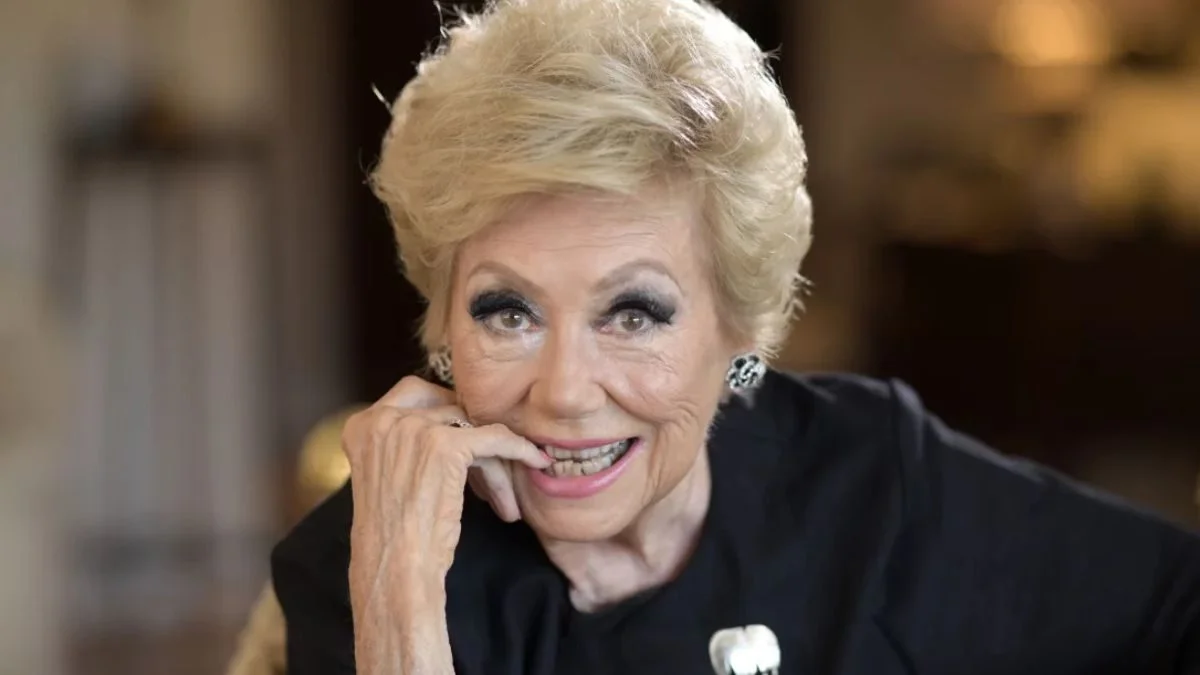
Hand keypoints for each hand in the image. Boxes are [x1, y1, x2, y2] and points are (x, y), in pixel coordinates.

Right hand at [341, 375, 549, 673]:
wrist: (395, 566)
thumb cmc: (395, 534)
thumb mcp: (388, 475)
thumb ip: (405, 445)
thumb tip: (453, 424)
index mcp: (362, 425)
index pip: (414, 393)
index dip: (446, 410)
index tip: (466, 430)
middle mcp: (383, 419)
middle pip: (448, 411)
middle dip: (473, 437)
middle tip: (491, 462)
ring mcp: (413, 429)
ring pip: (472, 429)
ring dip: (493, 464)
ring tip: (504, 499)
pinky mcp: (445, 446)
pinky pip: (495, 437)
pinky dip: (519, 449)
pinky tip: (535, 460)